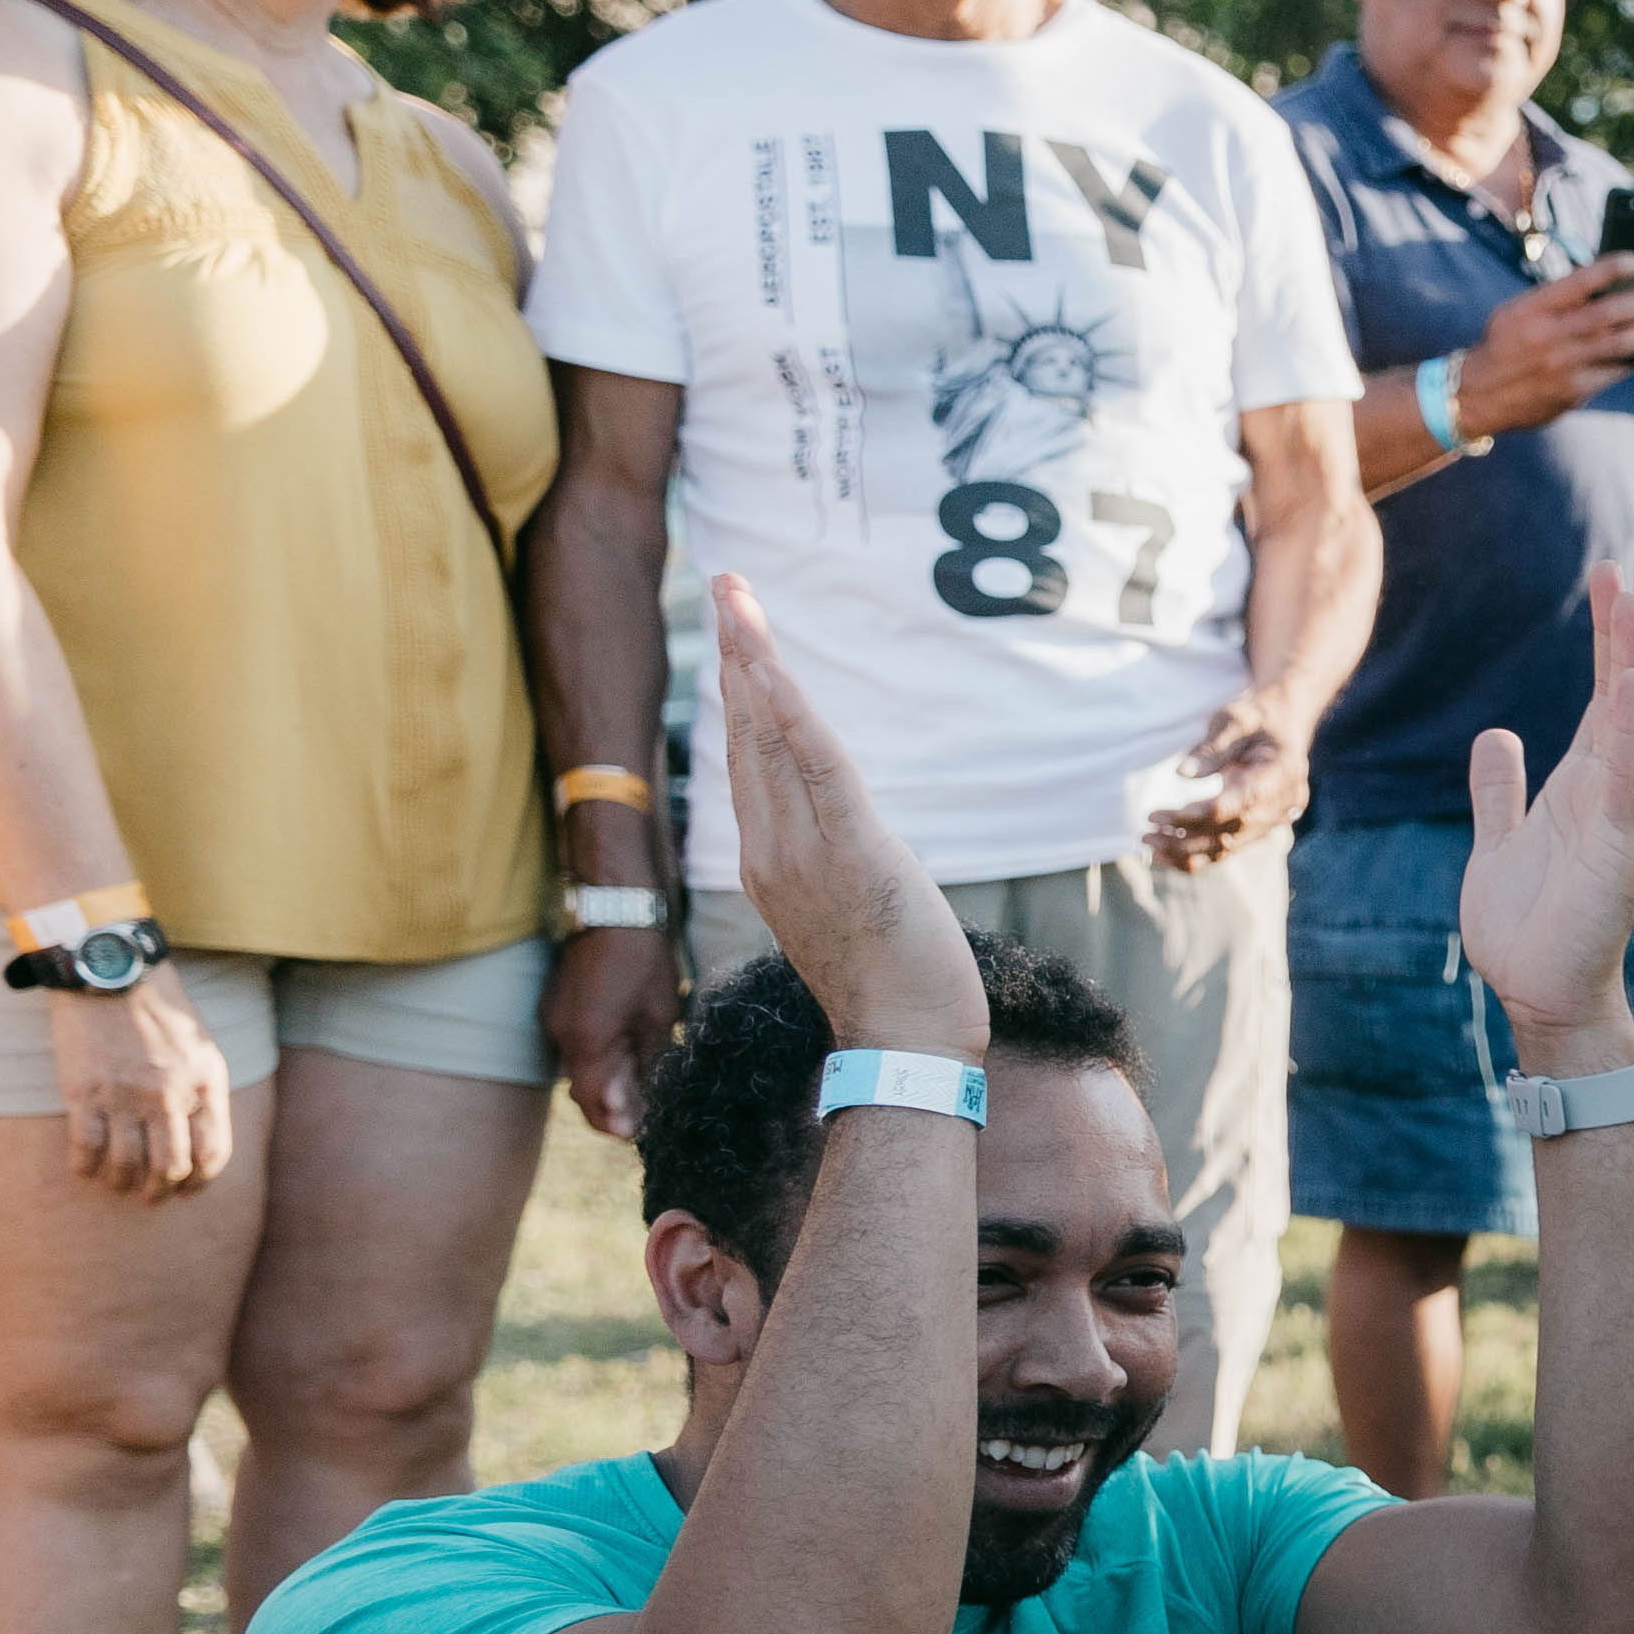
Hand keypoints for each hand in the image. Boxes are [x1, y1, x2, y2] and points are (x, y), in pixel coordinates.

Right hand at [44, 962, 235, 1199]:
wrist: (111, 973)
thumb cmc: (161, 1010)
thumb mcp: (203, 1049)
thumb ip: (205, 1093)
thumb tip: (202, 1139)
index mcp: (206, 1085)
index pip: (213, 1153)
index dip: (201, 1183)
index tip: (186, 1191)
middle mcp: (169, 1095)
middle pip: (171, 1168)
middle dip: (162, 1192)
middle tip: (151, 1199)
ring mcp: (125, 1096)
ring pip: (128, 1164)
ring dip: (123, 1185)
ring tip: (119, 1186)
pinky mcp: (84, 1091)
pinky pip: (86, 1147)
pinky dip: (86, 1168)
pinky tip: (87, 1171)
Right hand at [543, 926, 680, 1138]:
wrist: (616, 909)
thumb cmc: (644, 963)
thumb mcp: (658, 1020)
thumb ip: (645, 1065)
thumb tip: (640, 1104)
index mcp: (586, 1043)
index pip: (593, 1104)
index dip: (614, 1124)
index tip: (637, 1133)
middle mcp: (559, 1035)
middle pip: (581, 1089)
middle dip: (610, 1107)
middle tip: (643, 1113)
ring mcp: (552, 1017)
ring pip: (576, 1067)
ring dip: (603, 1082)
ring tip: (640, 1083)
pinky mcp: (554, 1003)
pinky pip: (572, 1044)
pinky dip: (595, 1057)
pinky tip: (624, 1051)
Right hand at [716, 575, 981, 1060]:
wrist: (906, 1046)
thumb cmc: (892, 986)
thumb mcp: (848, 910)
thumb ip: (833, 860)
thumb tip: (843, 829)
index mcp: (768, 861)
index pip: (748, 761)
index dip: (741, 694)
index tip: (736, 635)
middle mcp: (772, 851)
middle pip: (748, 736)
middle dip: (738, 656)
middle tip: (727, 586)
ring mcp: (804, 854)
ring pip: (773, 741)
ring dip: (757, 664)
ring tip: (739, 601)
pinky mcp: (853, 857)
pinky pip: (818, 772)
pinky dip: (794, 717)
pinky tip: (776, 669)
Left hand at [1138, 697, 1308, 870]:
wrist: (1285, 725)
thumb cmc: (1257, 718)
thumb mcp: (1235, 718)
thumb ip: (1214, 747)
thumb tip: (1182, 774)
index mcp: (1281, 774)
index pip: (1234, 807)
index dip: (1193, 816)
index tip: (1155, 814)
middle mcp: (1282, 804)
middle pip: (1230, 834)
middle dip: (1184, 838)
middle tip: (1145, 833)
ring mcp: (1274, 820)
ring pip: (1229, 848)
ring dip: (1186, 851)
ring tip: (1150, 844)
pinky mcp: (1262, 827)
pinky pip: (1230, 849)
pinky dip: (1198, 855)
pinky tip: (1168, 854)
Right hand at [1456, 257, 1633, 435]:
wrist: (1478, 394)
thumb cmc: (1504, 345)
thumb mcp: (1516, 313)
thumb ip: (1553, 301)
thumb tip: (1602, 287)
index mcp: (1532, 309)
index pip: (1577, 282)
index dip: (1609, 269)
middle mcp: (1547, 335)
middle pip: (1605, 315)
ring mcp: (1562, 365)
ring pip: (1616, 346)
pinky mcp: (1572, 392)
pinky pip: (1611, 373)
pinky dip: (1631, 362)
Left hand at [1463, 561, 1633, 1061]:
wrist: (1540, 994)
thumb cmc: (1527, 928)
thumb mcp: (1500, 841)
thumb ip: (1501, 790)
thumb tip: (1497, 737)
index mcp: (1580, 786)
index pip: (1597, 697)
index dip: (1602, 640)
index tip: (1605, 583)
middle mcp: (1604, 792)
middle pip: (1615, 697)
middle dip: (1618, 635)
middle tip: (1617, 573)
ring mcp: (1614, 817)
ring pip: (1625, 727)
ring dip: (1627, 666)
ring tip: (1629, 608)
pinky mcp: (1615, 848)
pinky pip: (1622, 781)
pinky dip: (1628, 733)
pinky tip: (1628, 688)